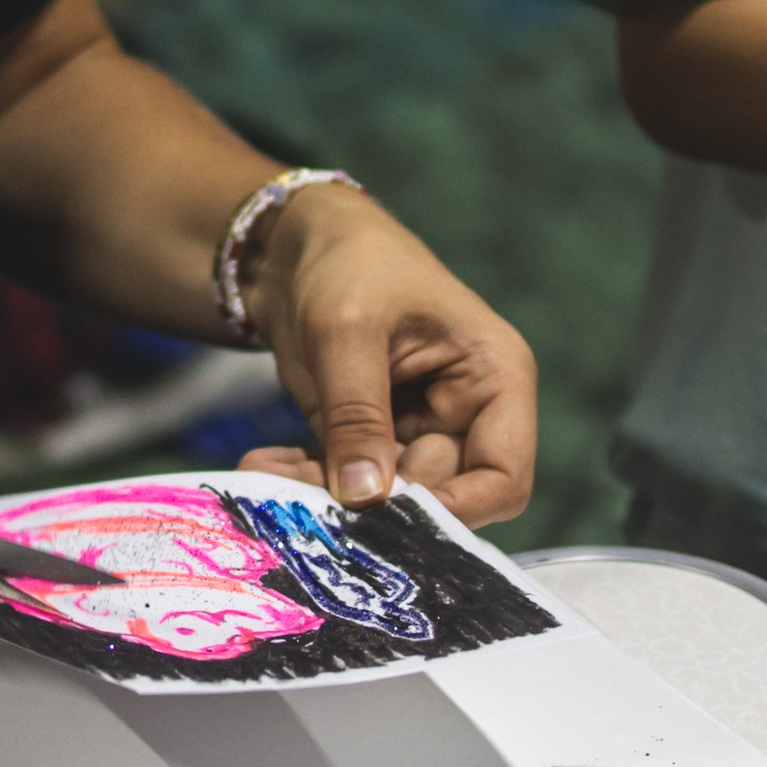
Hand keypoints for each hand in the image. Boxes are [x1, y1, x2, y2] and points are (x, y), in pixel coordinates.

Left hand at [235, 187, 536, 527]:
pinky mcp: (370, 438)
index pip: (503, 476)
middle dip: (375, 505)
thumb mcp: (349, 332)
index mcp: (494, 378)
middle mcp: (465, 413)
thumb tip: (367, 497)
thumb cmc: (348, 263)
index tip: (390, 520)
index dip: (458, 511)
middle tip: (305, 501)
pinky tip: (263, 465)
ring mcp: (417, 429)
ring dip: (329, 496)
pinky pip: (350, 481)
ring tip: (266, 475)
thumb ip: (359, 415)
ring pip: (387, 497)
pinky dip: (309, 481)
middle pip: (440, 495)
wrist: (295, 246)